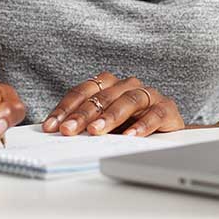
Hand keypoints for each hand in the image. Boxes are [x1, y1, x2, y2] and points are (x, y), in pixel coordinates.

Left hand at [40, 72, 183, 137]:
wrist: (167, 131)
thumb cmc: (130, 125)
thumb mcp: (104, 124)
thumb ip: (84, 124)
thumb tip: (56, 133)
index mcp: (108, 84)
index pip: (82, 91)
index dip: (65, 108)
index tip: (51, 126)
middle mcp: (126, 85)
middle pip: (102, 96)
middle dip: (82, 114)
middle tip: (68, 130)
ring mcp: (147, 94)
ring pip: (127, 100)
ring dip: (110, 116)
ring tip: (96, 131)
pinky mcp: (166, 107)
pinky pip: (154, 113)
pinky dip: (142, 124)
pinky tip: (131, 136)